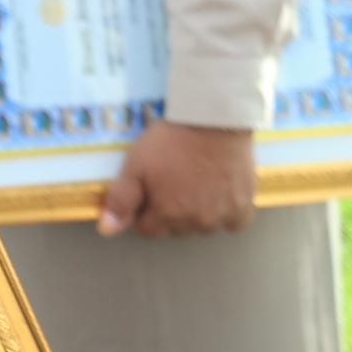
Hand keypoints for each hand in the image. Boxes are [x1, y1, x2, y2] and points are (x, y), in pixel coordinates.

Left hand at [98, 117, 257, 237]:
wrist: (213, 121)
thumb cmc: (170, 141)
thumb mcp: (135, 165)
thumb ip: (121, 200)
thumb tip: (108, 230)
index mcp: (167, 215)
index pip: (147, 229)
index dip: (144, 210)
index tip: (149, 190)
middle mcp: (196, 223)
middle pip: (175, 229)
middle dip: (169, 212)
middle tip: (173, 182)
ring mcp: (223, 216)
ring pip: (203, 227)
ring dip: (197, 214)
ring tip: (195, 184)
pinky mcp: (244, 207)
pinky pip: (234, 223)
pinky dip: (226, 214)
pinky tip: (219, 194)